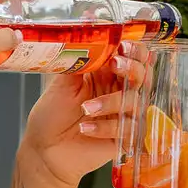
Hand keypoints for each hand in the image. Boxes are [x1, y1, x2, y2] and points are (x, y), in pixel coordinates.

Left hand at [20, 48, 141, 187]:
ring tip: (85, 108)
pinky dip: (105, 126)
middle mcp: (117, 93)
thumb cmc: (51, 117)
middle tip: (115, 64)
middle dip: (132, 68)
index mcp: (105, 75)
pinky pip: (126, 129)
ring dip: (110, 102)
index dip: (133, 50)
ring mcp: (122, 116)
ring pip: (135, 102)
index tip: (122, 46)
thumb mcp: (62, 83)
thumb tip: (90, 37)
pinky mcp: (123, 139)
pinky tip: (85, 128)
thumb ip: (79, 61)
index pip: (132, 57)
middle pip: (143, 76)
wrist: (43, 149)